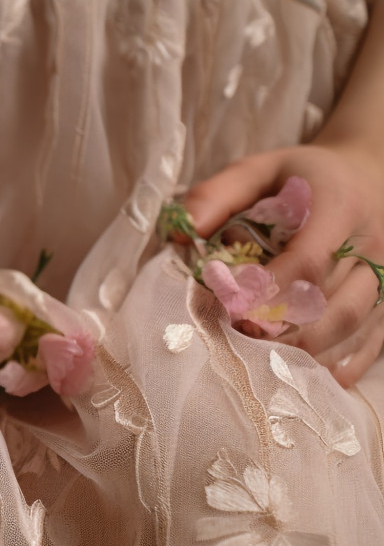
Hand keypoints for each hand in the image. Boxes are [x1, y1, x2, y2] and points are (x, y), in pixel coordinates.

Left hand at [184, 142, 383, 386]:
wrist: (372, 172)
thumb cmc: (303, 177)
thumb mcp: (259, 169)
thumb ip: (218, 195)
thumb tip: (181, 232)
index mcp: (338, 204)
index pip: (308, 260)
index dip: (269, 292)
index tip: (232, 310)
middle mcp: (374, 241)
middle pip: (333, 302)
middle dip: (285, 330)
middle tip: (242, 344)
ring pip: (354, 324)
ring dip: (311, 351)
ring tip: (267, 363)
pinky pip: (375, 338)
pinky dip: (346, 361)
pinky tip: (316, 376)